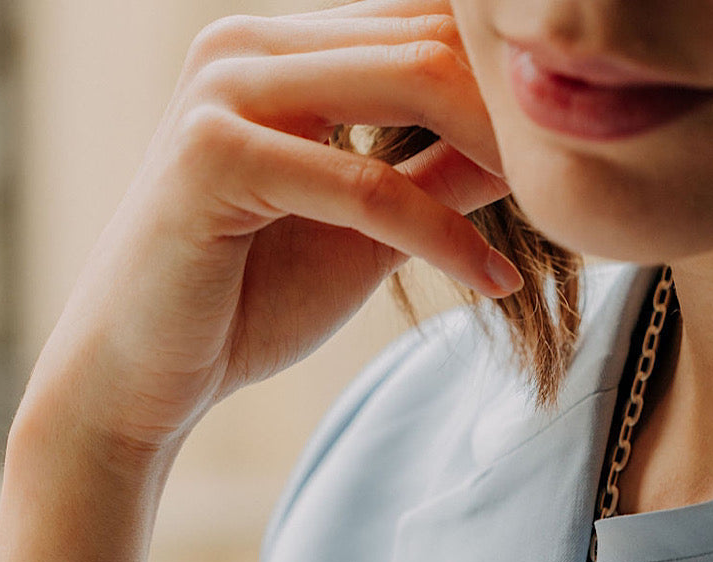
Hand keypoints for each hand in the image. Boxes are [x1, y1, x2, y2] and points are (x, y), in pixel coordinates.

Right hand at [20, 0, 517, 460]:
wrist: (139, 377)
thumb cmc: (236, 307)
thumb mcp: (358, 235)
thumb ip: (432, 178)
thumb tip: (521, 144)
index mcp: (272, 54)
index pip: (417, 32)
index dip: (497, 88)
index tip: (559, 152)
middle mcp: (241, 46)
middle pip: (424, 42)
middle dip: (510, 114)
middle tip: (573, 181)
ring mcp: (221, 91)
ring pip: (404, 88)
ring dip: (492, 156)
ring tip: (547, 220)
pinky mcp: (212, 154)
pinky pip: (363, 185)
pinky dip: (438, 236)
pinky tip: (489, 284)